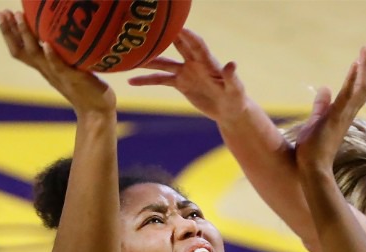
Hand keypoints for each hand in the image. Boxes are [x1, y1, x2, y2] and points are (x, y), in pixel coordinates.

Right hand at [0, 9, 114, 114]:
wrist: (97, 112)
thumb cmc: (85, 87)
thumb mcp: (69, 67)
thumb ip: (61, 53)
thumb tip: (60, 32)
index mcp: (43, 67)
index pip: (20, 49)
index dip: (9, 33)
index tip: (1, 14)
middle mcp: (46, 70)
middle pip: (21, 51)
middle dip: (9, 31)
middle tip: (1, 12)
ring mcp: (58, 75)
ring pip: (36, 54)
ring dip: (26, 35)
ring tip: (18, 17)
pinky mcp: (73, 79)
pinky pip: (58, 66)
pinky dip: (51, 55)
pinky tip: (46, 44)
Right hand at [128, 29, 245, 122]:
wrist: (229, 110)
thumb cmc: (236, 99)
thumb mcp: (235, 89)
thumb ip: (232, 77)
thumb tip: (232, 64)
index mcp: (208, 62)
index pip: (197, 44)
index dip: (188, 35)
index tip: (176, 25)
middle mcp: (194, 63)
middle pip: (177, 45)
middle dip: (164, 36)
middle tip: (148, 27)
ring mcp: (185, 72)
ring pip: (163, 63)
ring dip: (148, 59)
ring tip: (129, 56)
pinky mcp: (180, 83)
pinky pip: (160, 80)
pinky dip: (146, 80)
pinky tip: (131, 81)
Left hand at [293, 45, 365, 176]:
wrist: (312, 170)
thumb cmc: (313, 150)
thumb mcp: (316, 121)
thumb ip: (321, 105)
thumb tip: (324, 88)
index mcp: (344, 114)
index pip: (358, 90)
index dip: (363, 73)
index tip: (363, 56)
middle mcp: (348, 114)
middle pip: (365, 86)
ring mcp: (344, 116)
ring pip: (362, 88)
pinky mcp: (337, 118)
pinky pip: (349, 96)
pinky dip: (354, 80)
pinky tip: (356, 65)